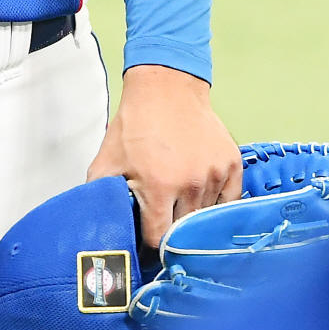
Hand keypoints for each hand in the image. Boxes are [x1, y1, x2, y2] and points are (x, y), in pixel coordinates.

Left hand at [86, 63, 241, 252]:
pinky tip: (201, 194)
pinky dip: (216, 204)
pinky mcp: (232, 165)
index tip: (146, 235)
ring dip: (193, 215)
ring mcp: (215, 175)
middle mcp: (191, 185)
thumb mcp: (107, 159)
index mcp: (159, 186)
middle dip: (172, 230)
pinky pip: (229, 201)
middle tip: (163, 218)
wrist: (166, 88)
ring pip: (207, 217)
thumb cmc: (135, 125)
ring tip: (180, 200)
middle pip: (185, 231)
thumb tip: (96, 227)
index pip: (159, 238)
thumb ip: (99, 195)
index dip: (150, 241)